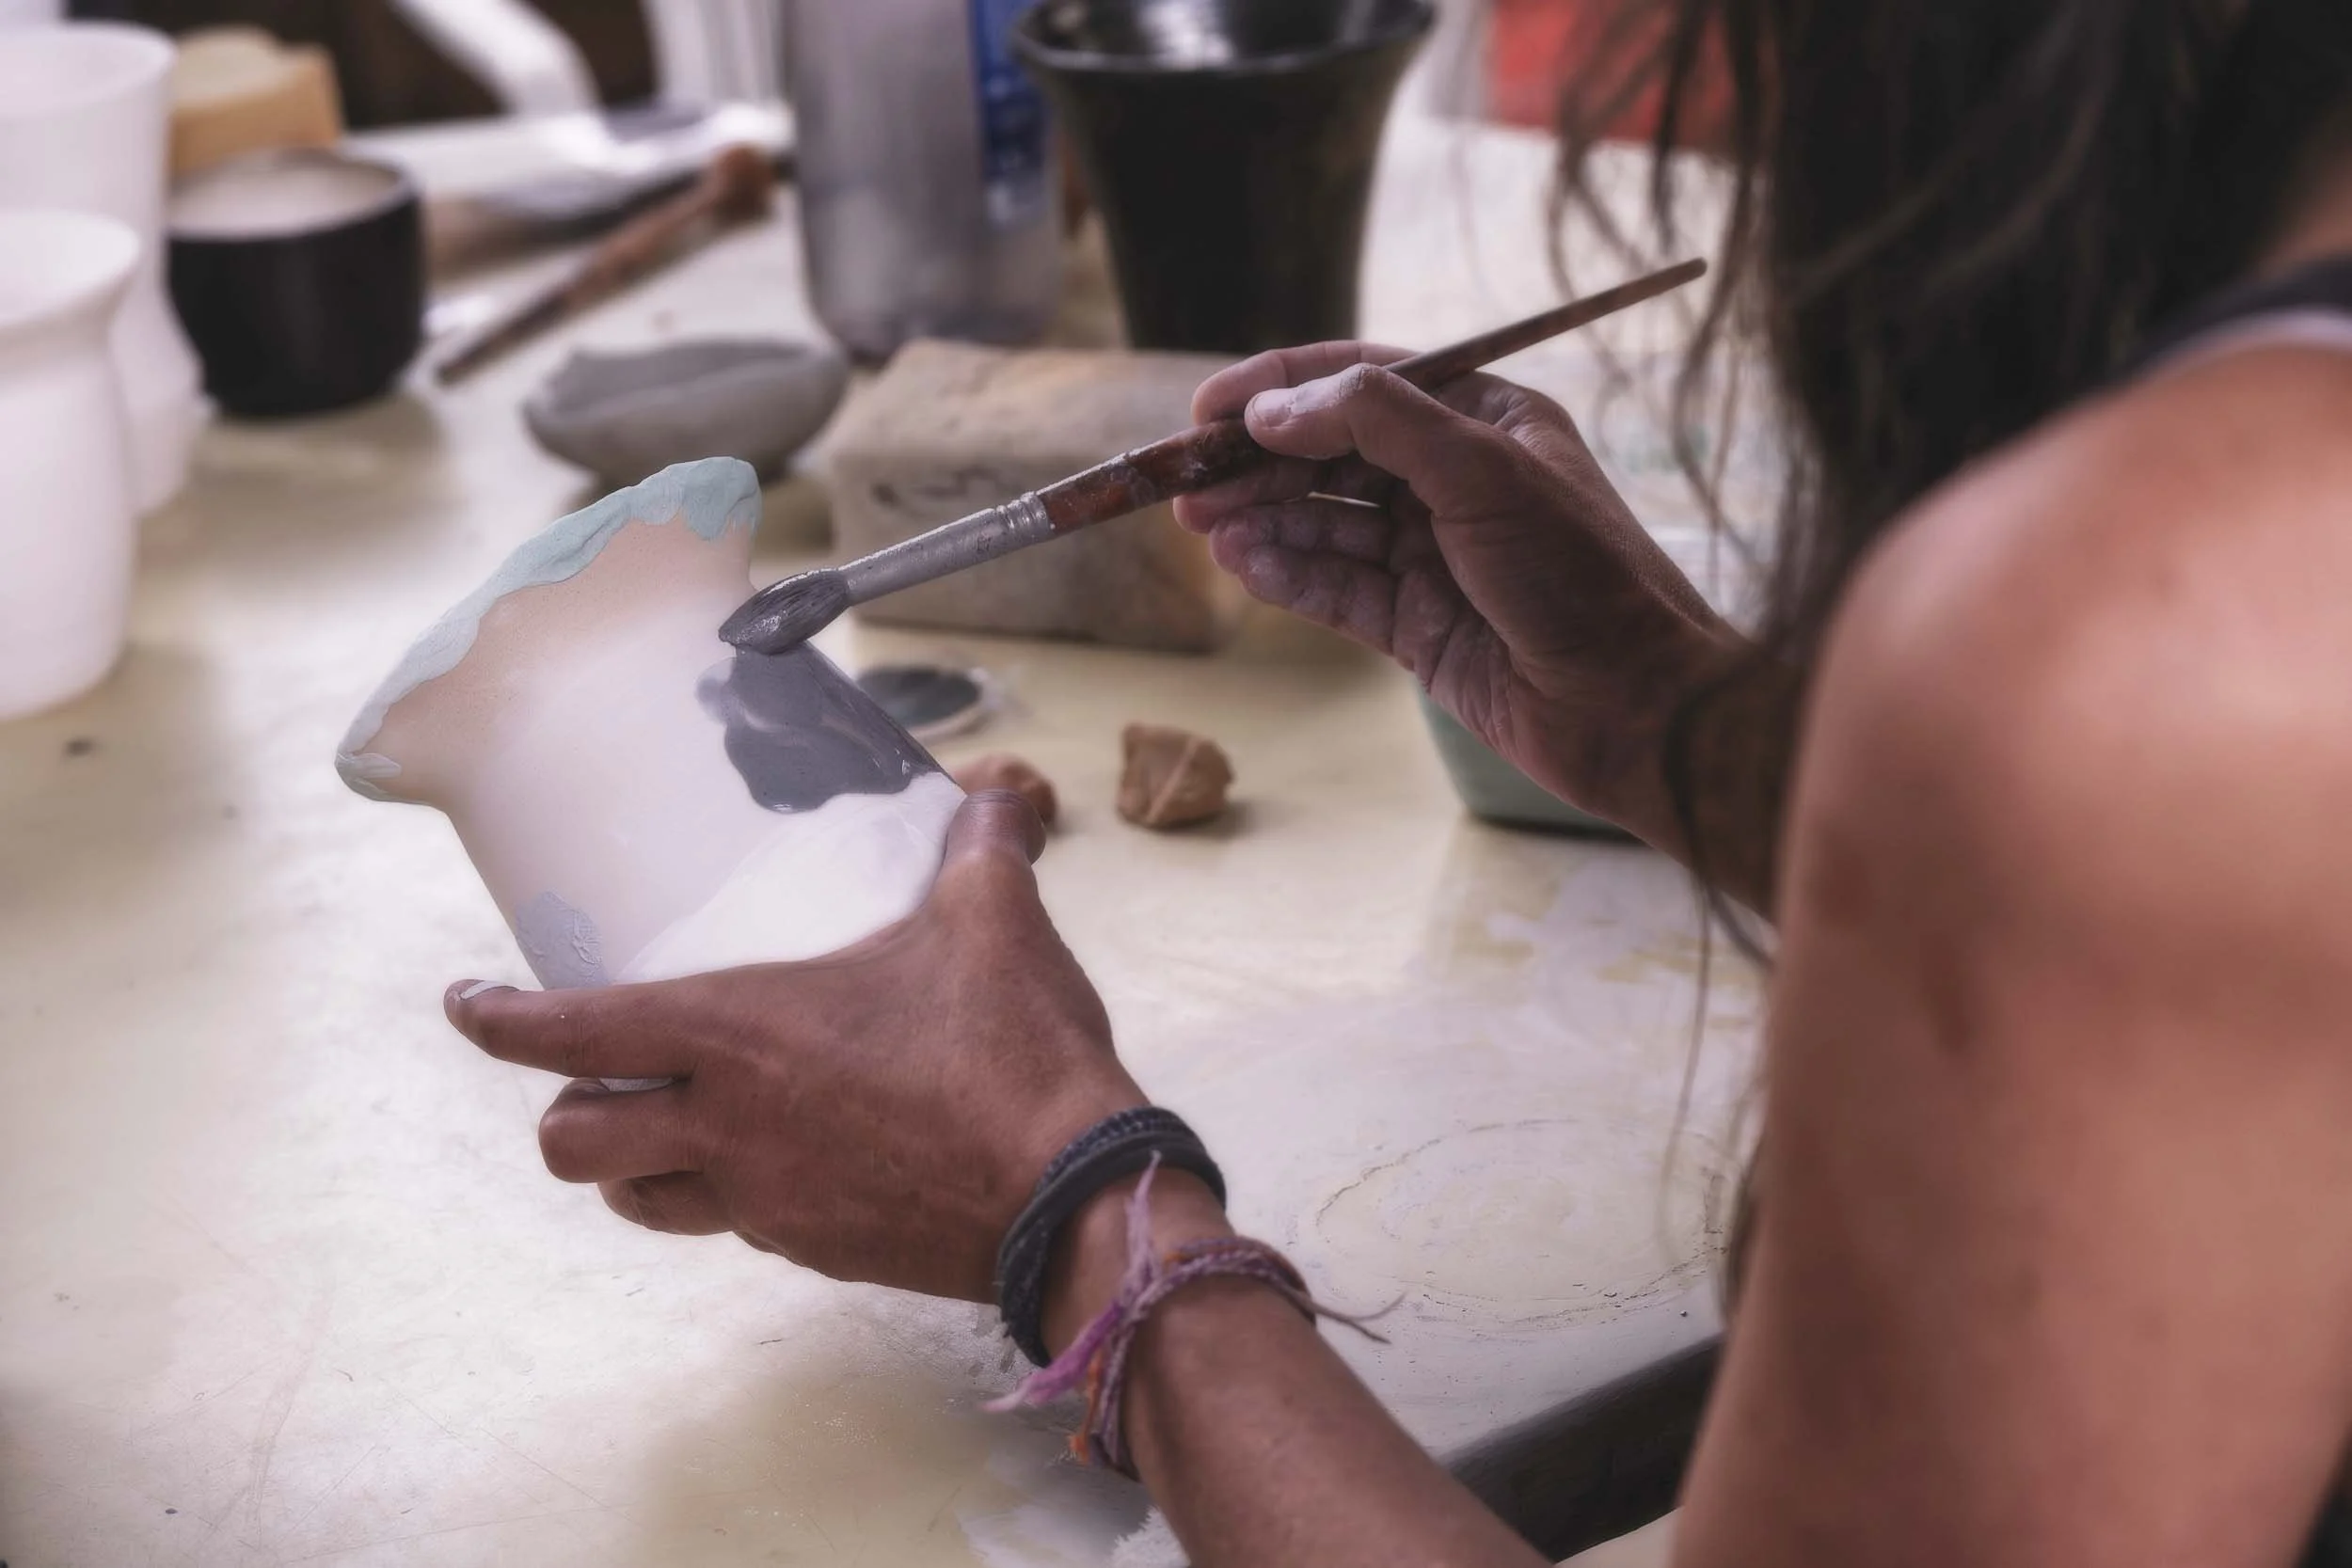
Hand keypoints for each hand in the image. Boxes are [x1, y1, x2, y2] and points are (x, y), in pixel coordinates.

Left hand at [443, 792, 1147, 1302]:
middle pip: (572, 1144)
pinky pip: (733, 1226)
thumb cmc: (1013, 1054)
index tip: (469, 1003)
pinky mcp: (813, 1249)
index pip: (570, 1032)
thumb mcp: (993, 921)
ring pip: (639, 1202)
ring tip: (657, 1129)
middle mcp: (727, 1127)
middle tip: (583, 1076)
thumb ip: (981, 844)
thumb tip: (999, 789)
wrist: (1067, 1197)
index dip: (498, 1019)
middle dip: (560, 1112)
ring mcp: (765, 1200)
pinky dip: (724, 1195)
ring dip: (628, 1168)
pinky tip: (773, 1161)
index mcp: (737, 1036)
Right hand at [1174, 345, 1738, 842]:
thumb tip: (1274, 409)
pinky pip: (1335, 587)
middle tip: (1185, 482)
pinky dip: (1286, 574)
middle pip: (1330, 453)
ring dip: (1261, 519)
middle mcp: (1455, 479)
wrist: (1636, 706)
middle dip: (1257, 463)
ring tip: (1201, 525)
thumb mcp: (1485, 471)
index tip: (1206, 407)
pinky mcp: (1416, 625)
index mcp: (1486, 419)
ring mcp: (1432, 554)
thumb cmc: (1582, 574)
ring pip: (1324, 522)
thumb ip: (1377, 423)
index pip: (1364, 381)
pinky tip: (1241, 566)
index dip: (1281, 387)